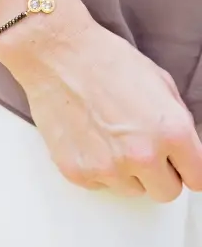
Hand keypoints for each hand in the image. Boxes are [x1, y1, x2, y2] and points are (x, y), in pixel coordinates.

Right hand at [1, 16, 201, 201]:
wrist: (58, 54)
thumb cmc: (105, 60)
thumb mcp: (159, 81)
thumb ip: (177, 121)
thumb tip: (183, 149)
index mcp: (171, 131)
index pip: (196, 178)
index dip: (186, 167)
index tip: (177, 163)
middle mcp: (143, 156)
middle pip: (166, 192)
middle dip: (159, 173)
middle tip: (141, 147)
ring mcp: (108, 168)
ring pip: (131, 190)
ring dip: (126, 171)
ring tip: (109, 135)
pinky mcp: (78, 172)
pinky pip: (99, 183)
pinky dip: (97, 166)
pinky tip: (89, 136)